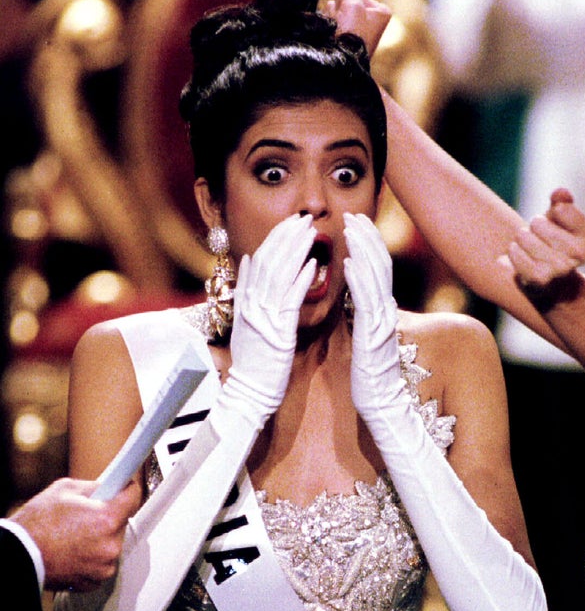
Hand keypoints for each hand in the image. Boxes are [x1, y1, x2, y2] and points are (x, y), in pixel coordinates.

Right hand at [10, 478, 140, 591]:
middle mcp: (110, 544)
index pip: (135, 496)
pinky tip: (74, 551)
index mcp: (106, 518)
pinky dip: (92, 557)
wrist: (17, 557)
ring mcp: (104, 565)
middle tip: (85, 516)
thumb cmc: (35, 525)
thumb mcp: (65, 489)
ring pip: (112, 543)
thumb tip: (109, 486)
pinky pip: (102, 562)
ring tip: (75, 535)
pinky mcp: (95, 580)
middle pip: (122, 522)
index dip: (127, 489)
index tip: (125, 487)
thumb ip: (94, 487)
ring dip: (100, 538)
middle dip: (108, 516)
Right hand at [224, 214, 316, 417]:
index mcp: (245, 300)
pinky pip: (289, 300)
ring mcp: (262, 317)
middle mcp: (251, 304)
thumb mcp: (247, 321)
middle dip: (286, 237)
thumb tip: (249, 261)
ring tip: (309, 233)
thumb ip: (247, 291)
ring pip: (278, 275)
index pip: (260, 259)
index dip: (275, 237)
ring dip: (295, 251)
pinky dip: (300, 280)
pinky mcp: (277, 332)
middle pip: (268, 260)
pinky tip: (313, 266)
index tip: (291, 221)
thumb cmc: (255, 360)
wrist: (249, 392)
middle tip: (303, 219)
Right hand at [326, 0, 391, 58]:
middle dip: (339, 10)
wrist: (343, 66)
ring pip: (336, 10)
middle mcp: (372, 20)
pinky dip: (329, 27)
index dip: (346, 1)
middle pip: (346, 1)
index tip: (350, 19)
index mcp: (381, 12)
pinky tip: (332, 38)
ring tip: (337, 34)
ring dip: (332, 18)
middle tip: (342, 27)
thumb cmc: (353, 37)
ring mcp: (358, 30)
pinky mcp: (346, 39)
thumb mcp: (352, 5)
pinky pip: (332, 22)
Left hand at [342, 212, 401, 419]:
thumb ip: (368, 312)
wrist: (382, 403)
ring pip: (376, 277)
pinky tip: (349, 263)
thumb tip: (361, 294)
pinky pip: (367, 301)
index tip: (356, 221)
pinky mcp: (372, 335)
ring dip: (363, 250)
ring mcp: (381, 321)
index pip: (379, 266)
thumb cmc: (371, 373)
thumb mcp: (368, 334)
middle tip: (352, 214)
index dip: (369, 241)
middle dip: (366, 237)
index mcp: (382, 308)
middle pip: (380, 264)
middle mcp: (386, 310)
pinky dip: (360, 280)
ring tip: (351, 229)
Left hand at [506, 188, 584, 308]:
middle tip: (540, 236)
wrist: (548, 278)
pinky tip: (522, 256)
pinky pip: (515, 253)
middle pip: (538, 223)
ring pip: (524, 237)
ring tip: (531, 247)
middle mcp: (580, 255)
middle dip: (534, 226)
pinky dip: (513, 251)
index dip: (553, 212)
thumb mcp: (559, 217)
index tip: (556, 222)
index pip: (562, 209)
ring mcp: (560, 269)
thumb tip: (560, 193)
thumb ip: (562, 201)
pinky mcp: (539, 279)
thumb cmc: (554, 240)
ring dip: (522, 238)